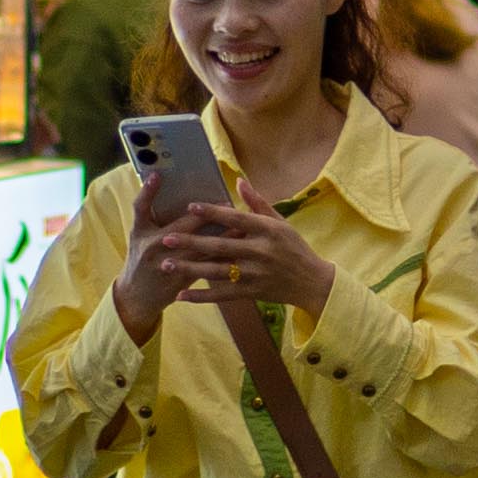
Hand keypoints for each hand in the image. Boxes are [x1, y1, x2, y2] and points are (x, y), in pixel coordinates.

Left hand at [139, 186, 338, 320]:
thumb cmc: (294, 248)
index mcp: (267, 231)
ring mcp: (254, 275)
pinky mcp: (251, 292)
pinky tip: (181, 296)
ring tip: (166, 264)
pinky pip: (222, 295)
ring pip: (217, 272)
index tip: (190, 207)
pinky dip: (201, 297)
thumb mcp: (281, 222)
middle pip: (220, 247)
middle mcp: (260, 252)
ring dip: (190, 269)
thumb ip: (258, 203)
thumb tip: (239, 180)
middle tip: (166, 239)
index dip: (213, 213)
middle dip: (192, 243)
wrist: (312, 282)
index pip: (235, 219)